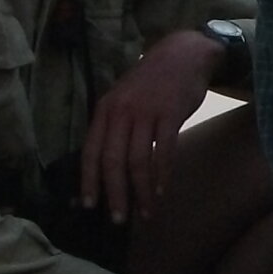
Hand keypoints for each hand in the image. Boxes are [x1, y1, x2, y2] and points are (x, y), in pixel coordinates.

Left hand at [79, 29, 224, 225]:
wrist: (183, 54)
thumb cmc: (151, 82)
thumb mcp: (123, 98)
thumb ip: (113, 126)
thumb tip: (104, 166)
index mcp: (105, 109)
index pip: (91, 151)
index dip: (89, 181)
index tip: (89, 206)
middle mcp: (121, 111)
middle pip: (113, 161)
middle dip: (114, 194)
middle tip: (118, 219)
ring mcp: (146, 112)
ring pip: (138, 161)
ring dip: (141, 191)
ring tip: (145, 212)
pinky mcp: (171, 114)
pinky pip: (164, 151)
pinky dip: (162, 175)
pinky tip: (162, 191)